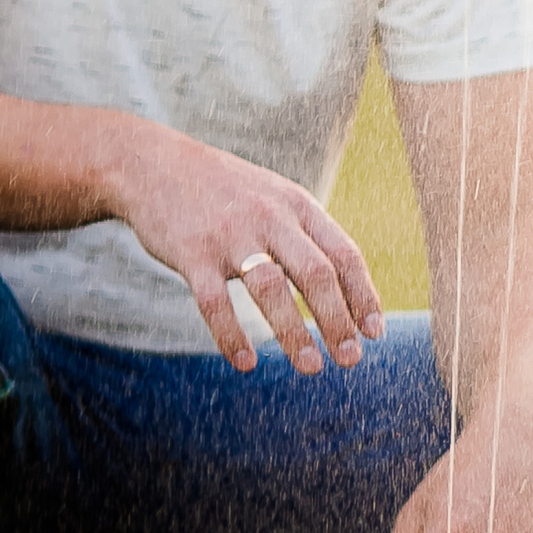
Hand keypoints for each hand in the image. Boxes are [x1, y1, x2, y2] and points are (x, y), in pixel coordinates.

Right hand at [104, 117, 384, 373]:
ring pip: (271, 289)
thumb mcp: (276, 199)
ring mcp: (230, 235)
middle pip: (316, 273)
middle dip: (337, 320)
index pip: (344, 254)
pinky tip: (246, 363)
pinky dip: (232, 335)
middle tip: (350, 359)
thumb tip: (345, 288)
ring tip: (310, 367)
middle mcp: (270, 218)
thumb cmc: (227, 192)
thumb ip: (307, 236)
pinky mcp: (192, 252)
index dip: (363, 295)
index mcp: (298, 207)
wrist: (156, 165)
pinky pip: (215, 302)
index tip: (376, 332)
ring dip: (294, 332)